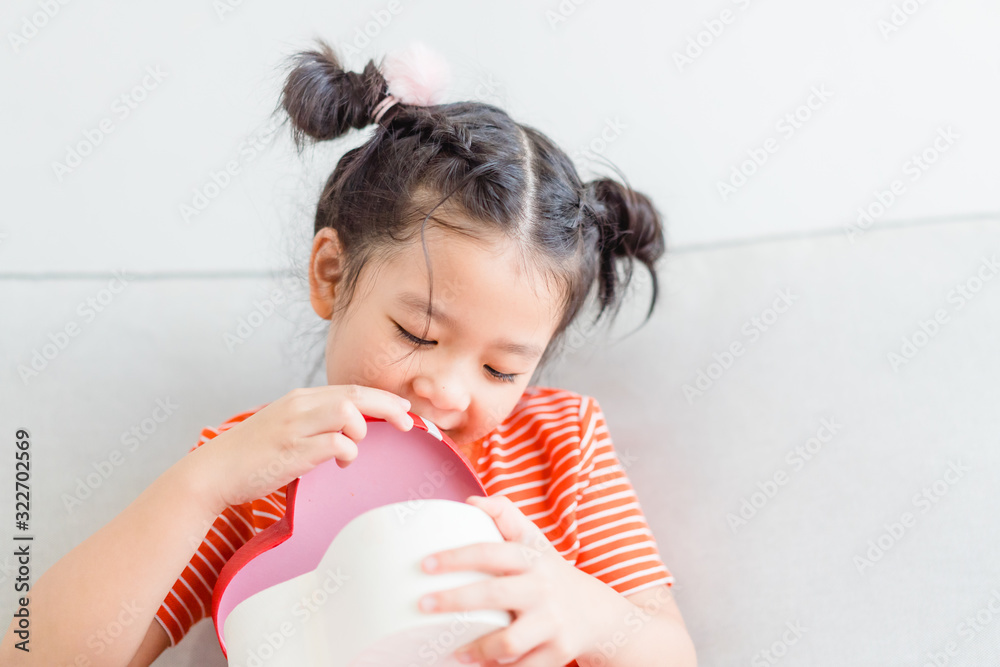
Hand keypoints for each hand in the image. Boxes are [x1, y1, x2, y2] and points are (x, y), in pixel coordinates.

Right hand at [190, 385, 413, 509]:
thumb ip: (314, 423)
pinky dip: (347, 451)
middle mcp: (299, 405)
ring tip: (353, 446)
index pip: (350, 389)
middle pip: (356, 395)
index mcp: (300, 398)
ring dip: (362, 429)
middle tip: (409, 421)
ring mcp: (295, 426)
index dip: (382, 398)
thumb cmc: (251, 456)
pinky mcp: (292, 449)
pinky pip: (335, 442)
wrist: (213, 472)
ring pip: (348, 411)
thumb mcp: (285, 427)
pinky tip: (341, 461)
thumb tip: (348, 431)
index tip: (403, 408)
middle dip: (389, 406)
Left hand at [417, 494, 622, 665]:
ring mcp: (552, 623)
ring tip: (452, 650)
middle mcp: (543, 589)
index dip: (456, 557)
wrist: (597, 613)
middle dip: (455, 600)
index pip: (491, 552)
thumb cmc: (549, 574)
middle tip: (423, 604)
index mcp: (532, 558)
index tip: (425, 565)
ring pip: (509, 641)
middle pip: (494, 595)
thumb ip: (505, 515)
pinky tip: (477, 666)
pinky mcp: (557, 653)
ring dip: (476, 649)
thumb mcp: (535, 542)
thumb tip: (469, 502)